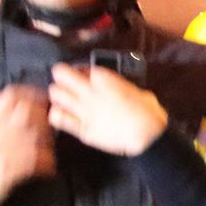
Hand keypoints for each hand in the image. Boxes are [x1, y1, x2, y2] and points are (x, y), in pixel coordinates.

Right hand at [0, 85, 55, 205]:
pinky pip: (35, 161)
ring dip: (48, 142)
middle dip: (44, 118)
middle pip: (27, 111)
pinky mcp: (6, 170)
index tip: (45, 102)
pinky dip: (47, 163)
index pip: (10, 95)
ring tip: (48, 151)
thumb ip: (5, 119)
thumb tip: (33, 106)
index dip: (32, 94)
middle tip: (50, 130)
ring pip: (35, 135)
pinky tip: (48, 168)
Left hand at [48, 63, 167, 155]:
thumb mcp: (139, 91)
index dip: (84, 70)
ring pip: (55, 94)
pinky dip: (57, 115)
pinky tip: (62, 115)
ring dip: (58, 95)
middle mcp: (90, 92)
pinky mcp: (82, 129)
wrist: (148, 138)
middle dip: (62, 74)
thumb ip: (123, 88)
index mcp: (105, 79)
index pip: (83, 66)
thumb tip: (120, 89)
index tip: (88, 75)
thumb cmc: (149, 115)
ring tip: (65, 98)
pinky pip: (58, 118)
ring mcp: (84, 111)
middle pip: (61, 73)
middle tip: (66, 79)